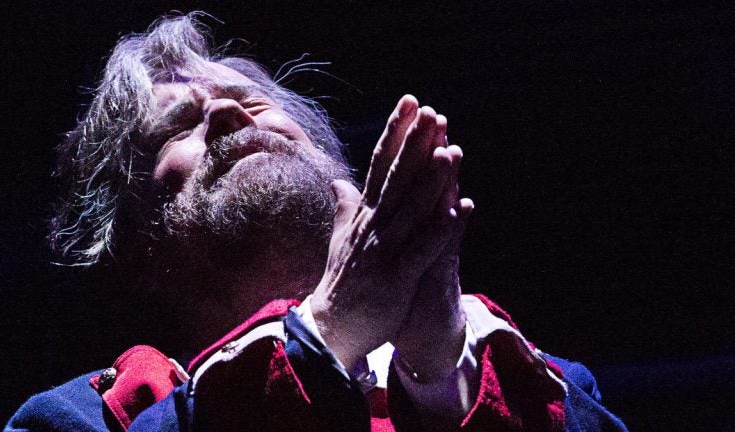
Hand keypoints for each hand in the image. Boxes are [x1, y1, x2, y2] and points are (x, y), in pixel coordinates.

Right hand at [311, 96, 468, 368]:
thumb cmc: (343, 281)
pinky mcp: (395, 278)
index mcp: (365, 214)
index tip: (410, 103)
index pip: (381, 163)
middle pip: (396, 178)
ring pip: (411, 210)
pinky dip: (437, 232)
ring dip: (431, 181)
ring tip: (449, 152)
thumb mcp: (342, 238)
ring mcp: (384, 251)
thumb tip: (340, 180)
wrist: (331, 326)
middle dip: (414, 143)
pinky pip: (420, 251)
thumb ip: (345, 206)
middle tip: (430, 110)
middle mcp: (373, 226)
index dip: (396, 133)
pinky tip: (455, 211)